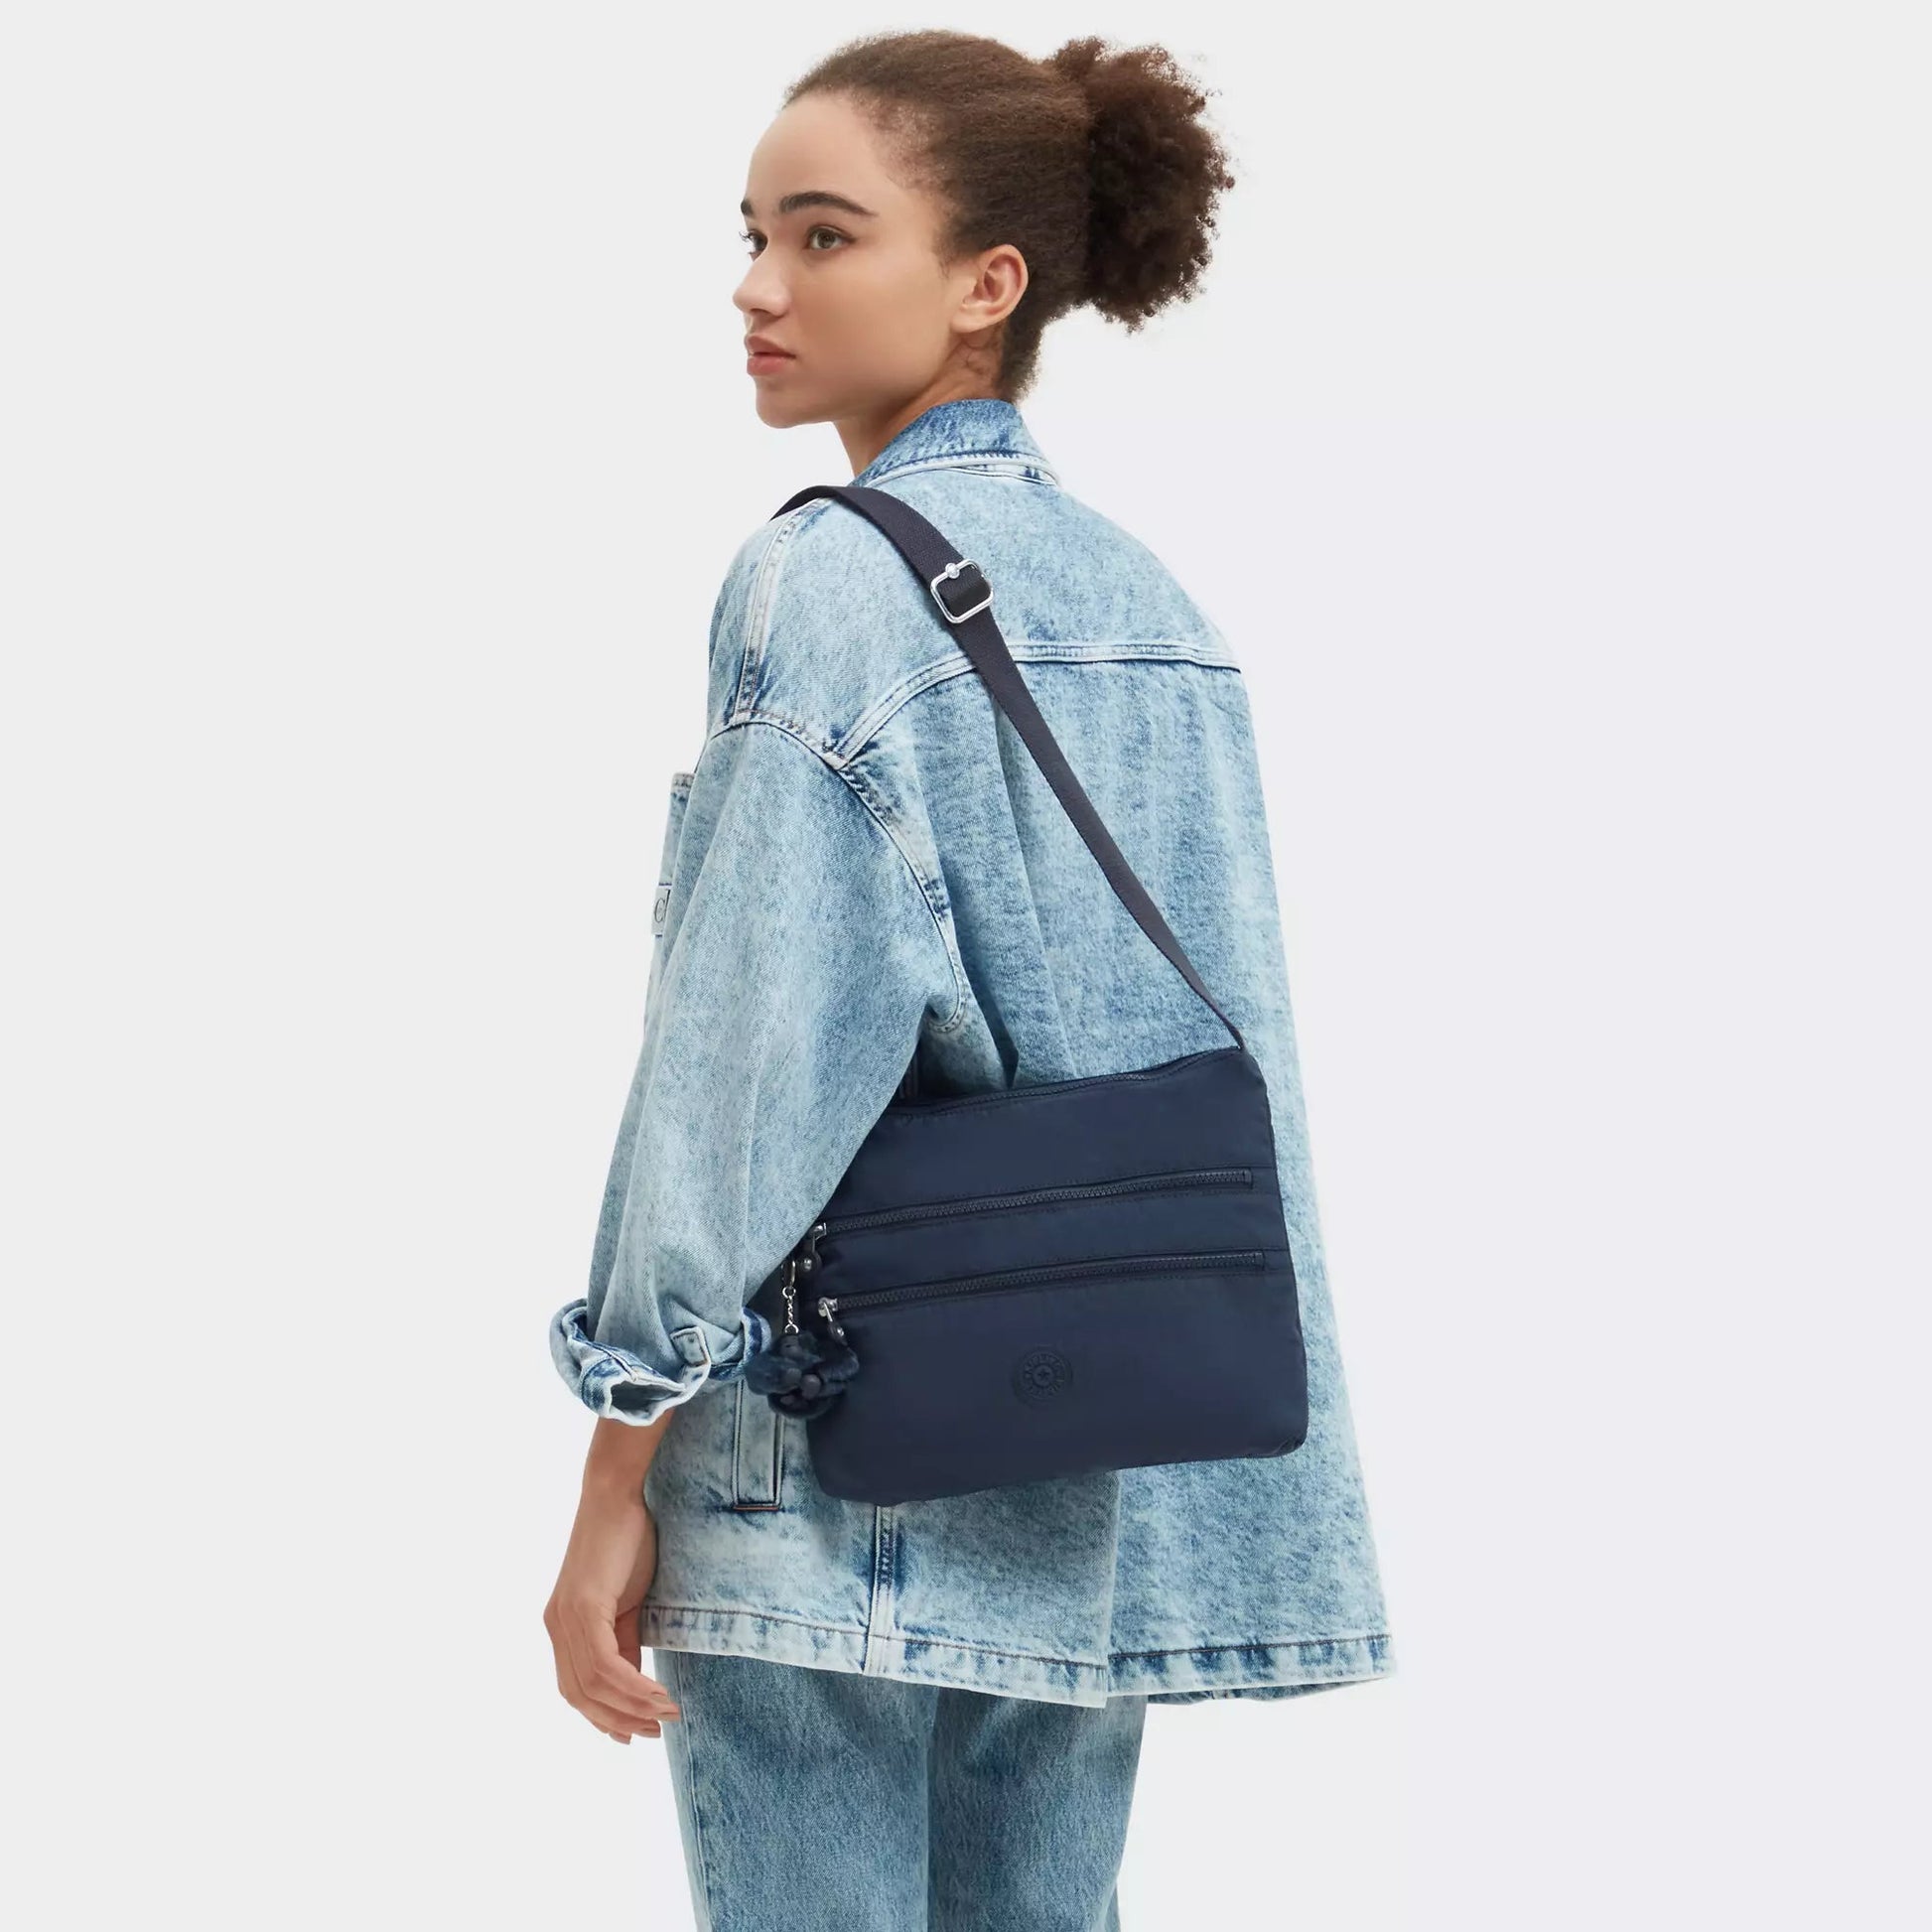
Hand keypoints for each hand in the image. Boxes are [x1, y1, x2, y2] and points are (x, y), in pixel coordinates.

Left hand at [543, 1481, 683, 1741]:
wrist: (619, 1494)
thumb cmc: (628, 1541)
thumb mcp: (627, 1603)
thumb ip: (625, 1641)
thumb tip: (635, 1684)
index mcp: (562, 1627)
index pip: (576, 1689)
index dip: (602, 1718)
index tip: (634, 1735)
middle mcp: (555, 1627)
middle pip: (581, 1697)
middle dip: (619, 1721)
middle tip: (656, 1730)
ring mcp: (565, 1618)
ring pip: (594, 1686)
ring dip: (633, 1707)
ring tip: (667, 1712)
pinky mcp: (582, 1607)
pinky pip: (604, 1665)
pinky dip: (632, 1686)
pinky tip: (656, 1693)